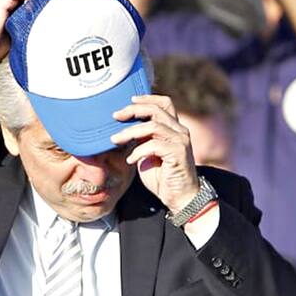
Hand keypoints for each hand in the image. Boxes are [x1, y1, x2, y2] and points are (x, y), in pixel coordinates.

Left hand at [110, 95, 199, 212]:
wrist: (179, 197)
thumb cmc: (162, 176)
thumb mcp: (147, 152)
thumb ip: (141, 138)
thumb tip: (122, 127)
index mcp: (174, 128)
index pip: (164, 103)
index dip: (147, 98)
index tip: (129, 101)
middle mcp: (180, 131)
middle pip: (156, 110)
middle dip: (133, 110)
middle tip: (115, 116)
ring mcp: (181, 141)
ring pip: (153, 126)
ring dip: (130, 132)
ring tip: (115, 140)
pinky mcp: (179, 153)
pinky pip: (154, 145)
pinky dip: (138, 151)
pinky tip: (130, 161)